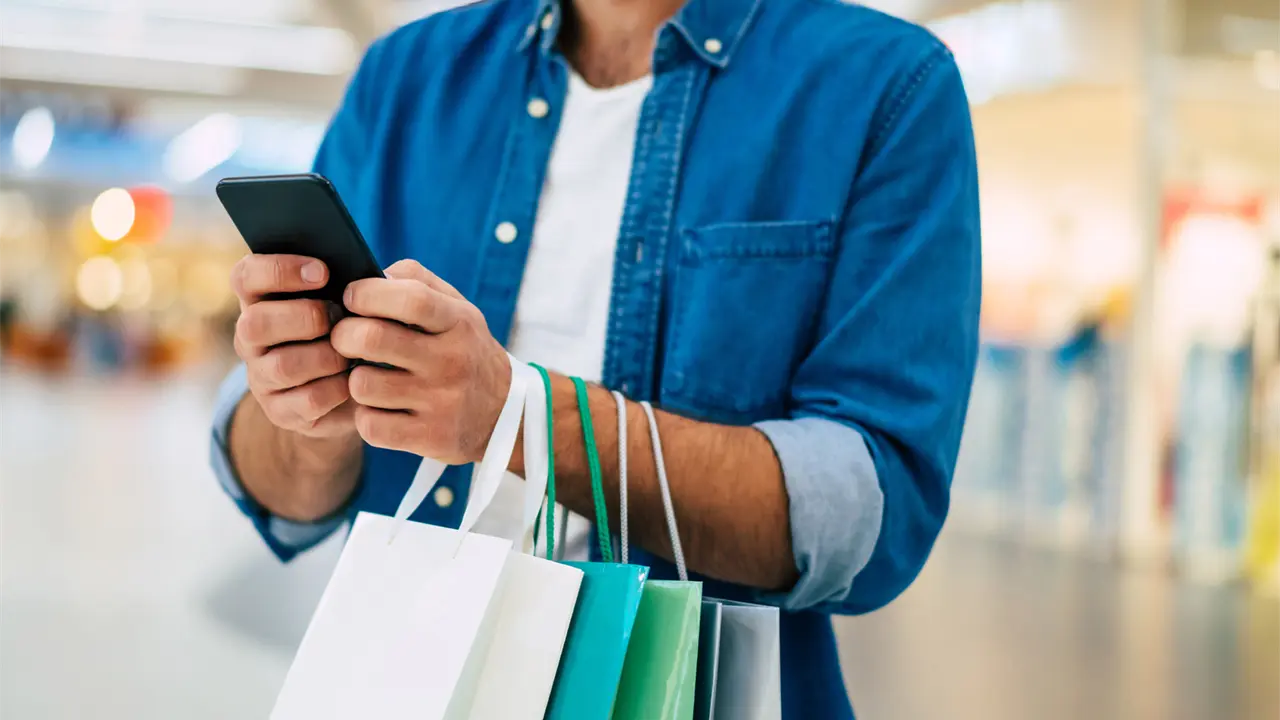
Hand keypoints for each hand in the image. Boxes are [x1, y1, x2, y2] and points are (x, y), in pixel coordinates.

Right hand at [230, 254, 355, 438]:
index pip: (246, 276)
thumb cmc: (350, 328)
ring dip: (326, 356)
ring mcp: (261, 376)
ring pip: (282, 366)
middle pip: (255, 323)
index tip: (323, 272)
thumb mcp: (350, 300)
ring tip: (350, 353)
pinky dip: (337, 388)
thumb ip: (354, 281)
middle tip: (338, 317)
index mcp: (261, 299)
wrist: (354, 388)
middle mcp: (251, 337)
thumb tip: (383, 272)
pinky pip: (307, 400)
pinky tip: (352, 381)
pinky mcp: (280, 411)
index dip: (279, 270)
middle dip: (304, 318)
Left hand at [330, 260, 510, 463]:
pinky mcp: (431, 437)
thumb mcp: (457, 309)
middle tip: (344, 339)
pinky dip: (366, 418)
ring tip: (370, 378)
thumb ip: (416, 282)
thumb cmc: (465, 351)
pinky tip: (381, 409)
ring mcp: (442, 403)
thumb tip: (369, 274)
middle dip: (343, 335)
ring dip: (356, 381)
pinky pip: (370, 425)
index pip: (409, 297)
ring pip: (363, 385)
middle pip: (371, 339)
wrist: (506, 415)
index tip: (351, 297)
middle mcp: (453, 361)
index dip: (368, 293)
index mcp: (458, 323)